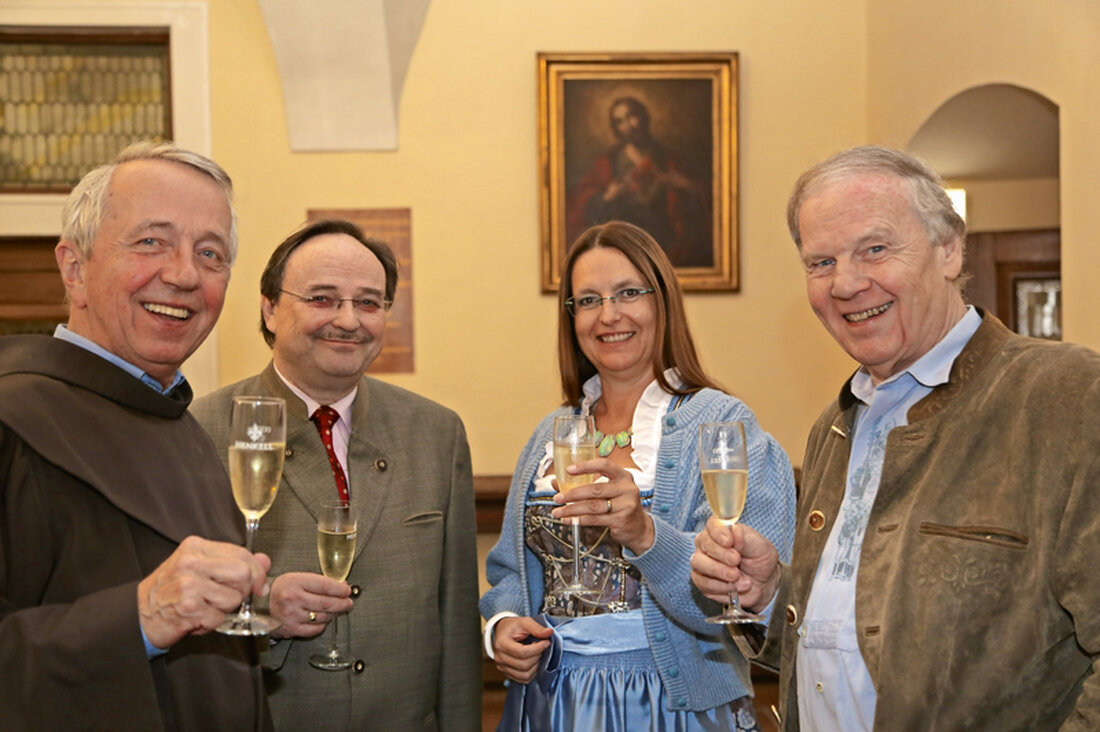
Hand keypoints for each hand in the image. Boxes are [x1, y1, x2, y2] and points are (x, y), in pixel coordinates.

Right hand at [137, 536, 270, 648]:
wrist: (138, 614)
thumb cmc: (171, 591)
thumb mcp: (200, 569)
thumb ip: (233, 562)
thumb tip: (265, 560)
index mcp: (196, 547)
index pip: (242, 554)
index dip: (257, 572)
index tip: (258, 584)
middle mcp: (192, 562)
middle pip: (244, 574)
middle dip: (242, 591)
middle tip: (226, 598)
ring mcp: (189, 585)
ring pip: (234, 598)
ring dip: (224, 609)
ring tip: (205, 607)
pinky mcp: (188, 607)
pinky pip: (220, 618)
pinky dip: (212, 623)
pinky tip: (196, 618)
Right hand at [268, 572, 353, 638]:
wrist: (259, 606)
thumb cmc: (280, 590)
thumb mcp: (295, 578)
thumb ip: (316, 582)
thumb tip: (339, 586)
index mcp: (295, 582)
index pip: (325, 585)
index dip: (340, 589)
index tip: (347, 590)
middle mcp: (293, 599)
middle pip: (326, 603)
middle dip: (342, 603)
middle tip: (348, 602)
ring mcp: (292, 615)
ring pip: (323, 616)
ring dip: (333, 614)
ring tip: (336, 610)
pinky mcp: (291, 629)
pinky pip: (315, 629)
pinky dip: (322, 624)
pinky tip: (323, 619)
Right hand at [492, 616, 553, 683]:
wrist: (503, 632)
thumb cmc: (513, 627)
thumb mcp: (524, 622)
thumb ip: (536, 628)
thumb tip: (549, 632)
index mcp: (502, 643)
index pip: (521, 652)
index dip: (537, 649)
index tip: (546, 643)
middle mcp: (500, 658)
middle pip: (524, 665)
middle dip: (537, 657)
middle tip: (541, 648)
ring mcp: (502, 667)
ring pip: (525, 675)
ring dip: (536, 666)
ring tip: (537, 655)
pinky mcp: (506, 673)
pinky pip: (523, 679)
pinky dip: (532, 673)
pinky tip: (534, 662)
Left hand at [550, 458, 654, 554]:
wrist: (639, 528)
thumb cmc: (620, 505)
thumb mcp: (608, 491)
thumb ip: (586, 485)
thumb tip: (557, 483)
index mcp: (623, 476)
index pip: (604, 465)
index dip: (586, 466)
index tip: (569, 470)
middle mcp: (626, 489)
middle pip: (595, 489)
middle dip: (573, 493)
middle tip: (558, 497)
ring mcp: (625, 506)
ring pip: (593, 506)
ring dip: (572, 509)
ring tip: (559, 511)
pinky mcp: (620, 520)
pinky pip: (595, 520)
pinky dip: (578, 520)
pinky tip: (569, 520)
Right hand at [691, 517, 780, 611]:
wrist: (764, 583)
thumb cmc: (760, 559)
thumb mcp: (759, 546)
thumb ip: (745, 539)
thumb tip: (734, 530)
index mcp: (722, 530)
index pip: (712, 524)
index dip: (718, 532)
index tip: (729, 542)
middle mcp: (708, 544)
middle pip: (703, 544)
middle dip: (721, 555)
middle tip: (737, 561)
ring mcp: (702, 562)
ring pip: (699, 564)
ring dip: (720, 572)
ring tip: (737, 576)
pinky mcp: (702, 581)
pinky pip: (703, 583)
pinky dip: (721, 587)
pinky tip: (735, 586)